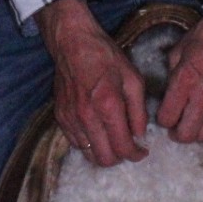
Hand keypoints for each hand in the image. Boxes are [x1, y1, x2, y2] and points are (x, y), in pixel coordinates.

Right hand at [36, 0, 147, 166]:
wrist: (72, 43)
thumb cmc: (105, 57)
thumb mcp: (133, 78)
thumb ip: (138, 110)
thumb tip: (140, 134)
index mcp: (108, 104)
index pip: (122, 147)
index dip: (135, 154)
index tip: (142, 151)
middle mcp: (86, 116)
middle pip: (105, 159)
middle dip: (120, 158)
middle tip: (128, 147)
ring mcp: (70, 118)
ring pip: (89, 155)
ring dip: (104, 153)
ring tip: (113, 141)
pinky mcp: (60, 117)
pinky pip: (76, 144)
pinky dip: (89, 144)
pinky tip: (97, 132)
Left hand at [156, 0, 202, 142]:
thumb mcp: (179, 50)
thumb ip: (172, 75)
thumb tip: (168, 92)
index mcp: (185, 80)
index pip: (168, 117)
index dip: (162, 119)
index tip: (163, 114)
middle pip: (186, 134)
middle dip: (176, 133)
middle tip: (174, 126)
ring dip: (195, 134)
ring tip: (191, 125)